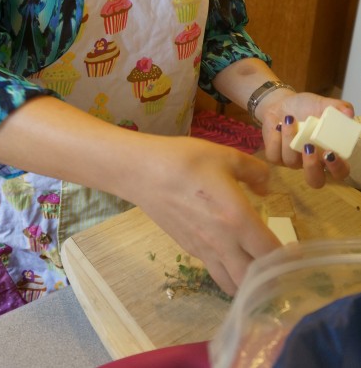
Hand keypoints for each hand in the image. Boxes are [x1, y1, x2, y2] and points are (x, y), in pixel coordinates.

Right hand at [133, 136, 280, 295]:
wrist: (142, 172)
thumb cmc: (185, 160)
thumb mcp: (225, 156)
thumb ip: (253, 171)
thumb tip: (266, 186)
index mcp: (237, 220)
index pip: (270, 253)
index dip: (288, 258)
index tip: (296, 253)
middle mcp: (222, 243)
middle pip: (252, 281)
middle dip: (270, 279)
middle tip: (278, 265)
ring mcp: (203, 249)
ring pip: (231, 284)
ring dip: (247, 282)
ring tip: (256, 266)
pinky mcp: (188, 248)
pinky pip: (214, 270)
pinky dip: (228, 271)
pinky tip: (230, 252)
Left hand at [259, 91, 353, 186]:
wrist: (281, 103)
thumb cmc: (306, 107)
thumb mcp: (323, 104)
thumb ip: (338, 107)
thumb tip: (348, 112)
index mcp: (328, 153)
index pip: (339, 172)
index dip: (337, 167)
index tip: (330, 152)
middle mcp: (312, 162)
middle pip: (315, 181)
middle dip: (312, 166)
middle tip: (309, 146)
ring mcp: (293, 161)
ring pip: (291, 162)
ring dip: (289, 139)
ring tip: (289, 119)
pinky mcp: (275, 157)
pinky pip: (274, 156)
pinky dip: (275, 138)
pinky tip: (277, 125)